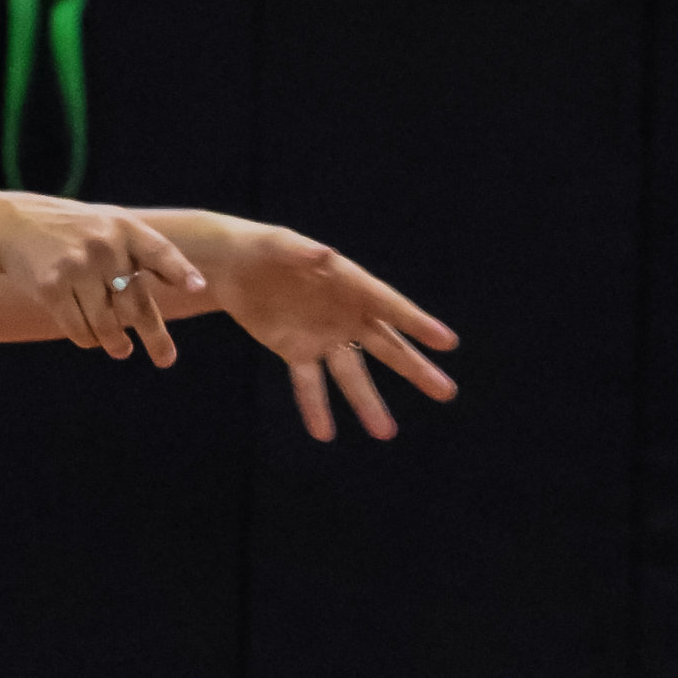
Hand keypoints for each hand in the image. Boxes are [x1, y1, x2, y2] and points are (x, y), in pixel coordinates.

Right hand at [0, 199, 205, 365]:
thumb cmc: (75, 232)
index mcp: (123, 228)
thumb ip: (145, 252)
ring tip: (122, 350)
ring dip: (116, 343)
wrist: (14, 224)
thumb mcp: (110, 226)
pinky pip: (78, 328)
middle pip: (135, 302)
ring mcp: (76, 266)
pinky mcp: (51, 287)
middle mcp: (102, 246)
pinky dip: (87, 339)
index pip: (159, 250)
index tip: (197, 287)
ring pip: (106, 323)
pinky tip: (91, 338)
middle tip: (166, 360)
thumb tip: (192, 287)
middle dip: (154, 336)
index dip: (179, 269)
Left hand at [209, 223, 457, 441]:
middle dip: (414, 368)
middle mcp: (344, 313)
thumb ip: (299, 250)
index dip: (415, 322)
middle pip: (385, 344)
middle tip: (446, 392)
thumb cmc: (261, 247)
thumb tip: (323, 253)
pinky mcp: (296, 350)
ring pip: (351, 373)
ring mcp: (323, 335)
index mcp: (347, 281)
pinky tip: (323, 433)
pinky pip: (309, 382)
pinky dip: (315, 407)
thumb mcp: (275, 244)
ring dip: (366, 401)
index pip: (387, 304)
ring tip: (385, 432)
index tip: (446, 341)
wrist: (232, 266)